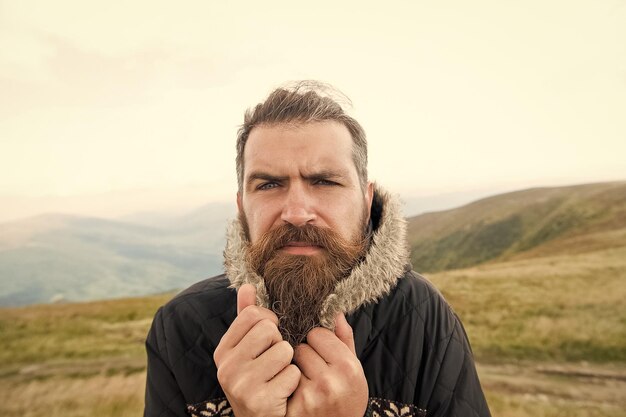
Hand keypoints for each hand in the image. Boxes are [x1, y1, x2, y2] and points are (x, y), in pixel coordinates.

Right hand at [214, 284, 300, 416]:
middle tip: (273, 361)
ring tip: (278, 376)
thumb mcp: (248, 350)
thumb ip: (247, 317)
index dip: (270, 322)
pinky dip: (294, 381)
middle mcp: (226, 366)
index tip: (270, 337)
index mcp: (223, 350)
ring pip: (284, 350)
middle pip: (269, 329)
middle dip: (280, 343)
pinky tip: (283, 391)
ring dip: (288, 362)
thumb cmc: (258, 379)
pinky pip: (293, 373)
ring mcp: (241, 385)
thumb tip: (247, 285)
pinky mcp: (260, 401)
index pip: (253, 314)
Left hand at [287, 313, 367, 416]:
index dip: (318, 341)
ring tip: (305, 380)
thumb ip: (344, 339)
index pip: (318, 334)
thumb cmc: (347, 397)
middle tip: (313, 368)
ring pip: (289, 362)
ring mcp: (310, 396)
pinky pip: (282, 381)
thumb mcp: (354, 369)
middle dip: (305, 354)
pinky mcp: (295, 408)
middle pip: (301, 347)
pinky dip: (286, 383)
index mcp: (348, 367)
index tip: (322, 352)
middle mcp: (330, 382)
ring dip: (294, 367)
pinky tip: (296, 391)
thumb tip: (335, 311)